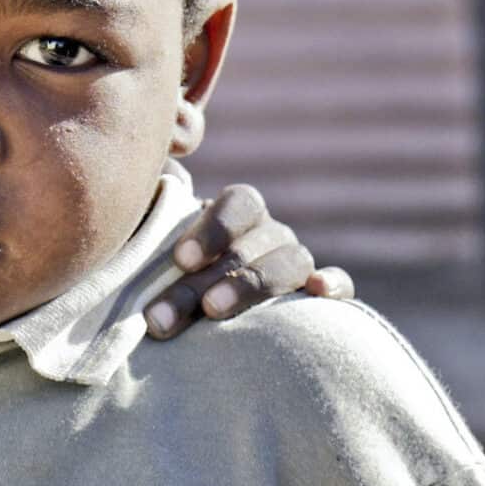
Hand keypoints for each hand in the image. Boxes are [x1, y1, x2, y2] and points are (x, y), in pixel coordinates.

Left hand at [146, 183, 355, 338]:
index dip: (213, 227)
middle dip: (205, 280)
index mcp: (239, 215)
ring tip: (212, 311)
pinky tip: (318, 292)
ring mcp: (295, 265)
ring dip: (252, 283)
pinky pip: (338, 287)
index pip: (241, 202)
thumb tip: (146, 168)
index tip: (180, 260)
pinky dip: (333, 284)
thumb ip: (146, 209)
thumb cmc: (167, 278)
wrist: (195, 317)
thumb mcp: (151, 243)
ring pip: (291, 262)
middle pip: (250, 246)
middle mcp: (270, 235)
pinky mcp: (317, 303)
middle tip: (163, 316)